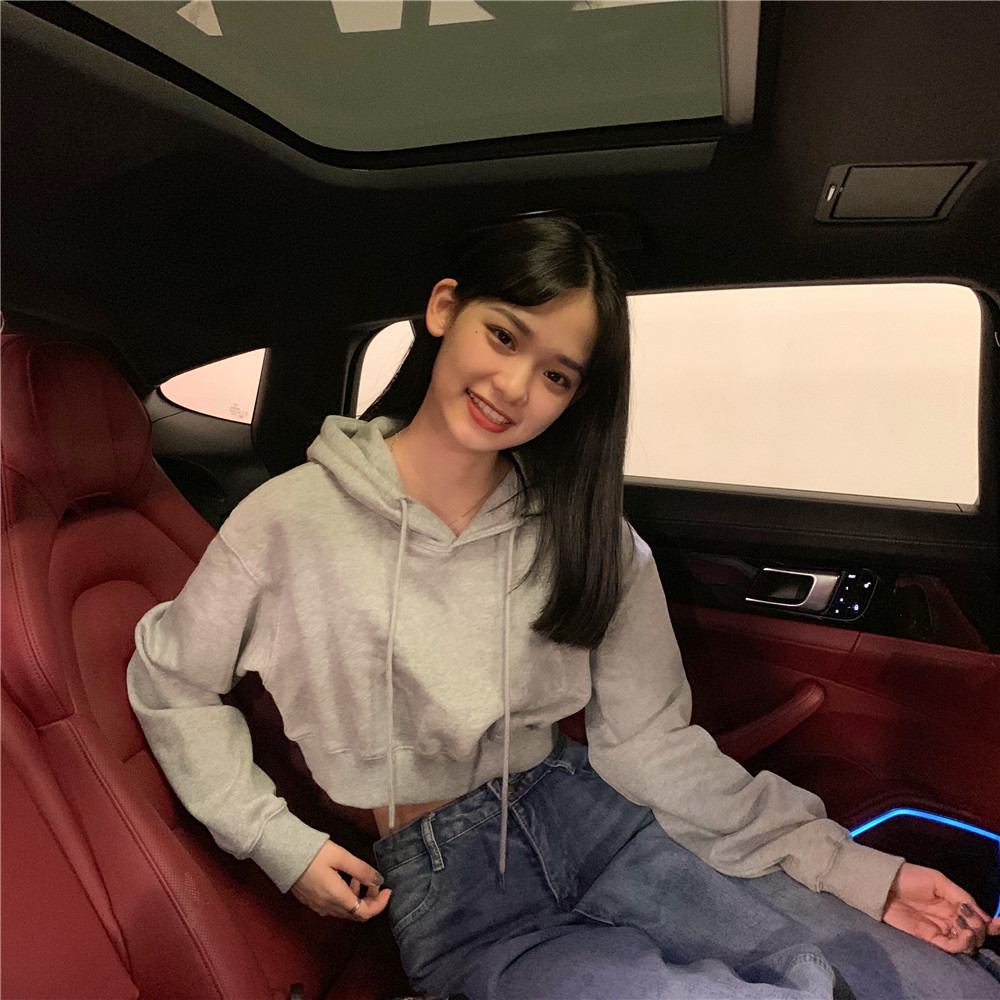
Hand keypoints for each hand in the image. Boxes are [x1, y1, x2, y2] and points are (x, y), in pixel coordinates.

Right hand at [290, 840, 390, 920]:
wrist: (283, 853)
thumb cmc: (313, 853)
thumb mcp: (341, 856)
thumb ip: (361, 869)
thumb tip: (379, 881)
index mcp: (337, 897)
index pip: (365, 913)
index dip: (380, 904)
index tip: (388, 889)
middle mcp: (327, 907)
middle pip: (356, 914)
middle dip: (370, 900)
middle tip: (374, 882)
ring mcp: (317, 906)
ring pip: (345, 910)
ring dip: (357, 897)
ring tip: (357, 877)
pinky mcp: (310, 901)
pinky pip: (334, 906)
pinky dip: (344, 897)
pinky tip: (342, 880)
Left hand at [882, 862, 999, 954]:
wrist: (882, 884)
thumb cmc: (909, 876)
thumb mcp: (938, 880)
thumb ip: (961, 896)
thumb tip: (982, 915)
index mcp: (954, 904)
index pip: (978, 919)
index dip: (991, 924)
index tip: (998, 924)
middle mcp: (950, 919)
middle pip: (975, 933)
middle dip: (979, 929)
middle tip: (970, 919)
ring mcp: (940, 929)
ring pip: (966, 943)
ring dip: (972, 937)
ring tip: (963, 925)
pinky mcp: (928, 939)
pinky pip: (951, 947)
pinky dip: (960, 944)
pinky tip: (961, 933)